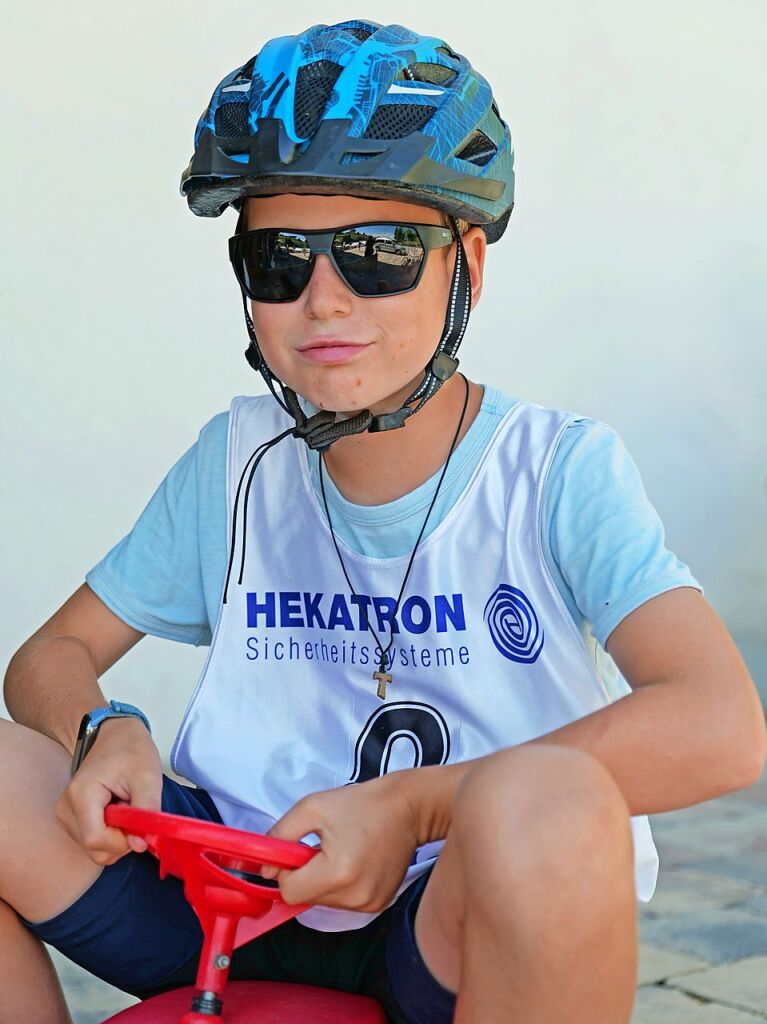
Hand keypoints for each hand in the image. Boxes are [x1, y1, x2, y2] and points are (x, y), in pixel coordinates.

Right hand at [55, 717, 162, 865]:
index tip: (140, 825)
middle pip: (94, 848)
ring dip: (117, 836)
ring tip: (125, 806)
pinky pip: (93, 841)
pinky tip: (116, 811)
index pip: (95, 840)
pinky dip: (110, 833)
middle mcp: (66, 808)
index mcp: (81, 794)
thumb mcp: (148, 776)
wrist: (115, 735)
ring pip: (94, 848)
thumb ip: (146, 811)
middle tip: (134, 811)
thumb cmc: (132, 751)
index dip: (122, 841)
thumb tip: (139, 845)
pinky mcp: (70, 819)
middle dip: (122, 839)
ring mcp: (65, 815)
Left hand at [262, 774, 419, 912]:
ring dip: (324, 880)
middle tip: (324, 845)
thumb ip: (281, 835)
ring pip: (324, 902)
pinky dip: (342, 885)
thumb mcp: (313, 807)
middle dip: (306, 874)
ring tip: (343, 851)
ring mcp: (370, 903)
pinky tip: (356, 861)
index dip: (287, 871)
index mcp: (338, 872)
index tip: (299, 851)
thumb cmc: (362, 804)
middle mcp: (355, 895)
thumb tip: (265, 868)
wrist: (409, 807)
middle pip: (307, 898)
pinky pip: (344, 902)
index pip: (290, 892)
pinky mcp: (379, 904)